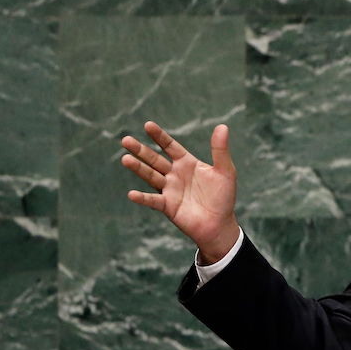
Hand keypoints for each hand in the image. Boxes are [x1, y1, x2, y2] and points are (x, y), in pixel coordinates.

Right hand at [120, 121, 239, 263]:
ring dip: (138, 168)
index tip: (148, 125)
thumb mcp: (225, 172)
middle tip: (126, 140)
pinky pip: (153, 201)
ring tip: (125, 159)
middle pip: (155, 159)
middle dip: (141, 150)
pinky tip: (132, 194)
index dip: (159, 136)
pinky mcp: (167, 206)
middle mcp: (175, 175)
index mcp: (187, 164)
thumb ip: (220, 150)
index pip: (170, 146)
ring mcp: (169, 190)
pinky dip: (143, 198)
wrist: (220, 224)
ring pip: (151, 176)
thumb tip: (222, 126)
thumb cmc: (223, 197)